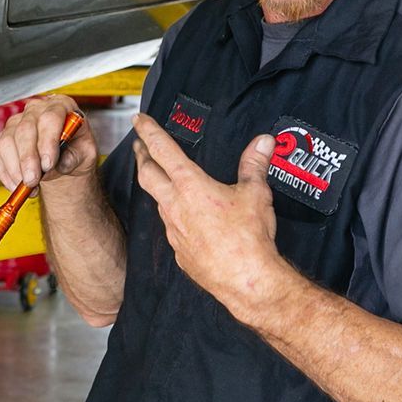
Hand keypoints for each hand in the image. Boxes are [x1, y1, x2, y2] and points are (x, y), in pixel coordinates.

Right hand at [0, 95, 98, 190]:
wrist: (65, 158)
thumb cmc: (76, 149)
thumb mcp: (86, 153)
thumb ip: (76, 156)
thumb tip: (62, 163)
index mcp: (61, 106)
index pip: (50, 117)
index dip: (47, 141)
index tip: (48, 164)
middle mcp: (36, 110)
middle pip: (25, 129)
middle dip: (28, 158)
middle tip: (33, 180)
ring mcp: (17, 123)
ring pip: (7, 141)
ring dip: (15, 169)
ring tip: (28, 186)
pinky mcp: (3, 139)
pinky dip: (5, 174)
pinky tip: (17, 185)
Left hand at [131, 113, 284, 313]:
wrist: (246, 281)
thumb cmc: (249, 237)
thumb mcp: (256, 194)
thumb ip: (254, 165)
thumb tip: (263, 142)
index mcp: (191, 186)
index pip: (163, 150)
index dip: (149, 132)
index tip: (139, 120)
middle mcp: (175, 206)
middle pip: (147, 175)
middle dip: (142, 156)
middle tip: (139, 146)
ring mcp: (174, 230)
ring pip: (158, 203)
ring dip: (158, 188)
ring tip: (163, 180)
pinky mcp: (180, 252)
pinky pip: (172, 228)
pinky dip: (175, 217)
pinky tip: (185, 219)